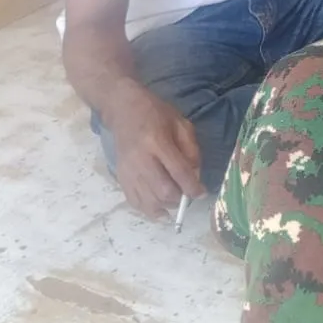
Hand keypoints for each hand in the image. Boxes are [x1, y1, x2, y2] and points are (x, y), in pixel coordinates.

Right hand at [103, 82, 203, 219]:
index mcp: (157, 142)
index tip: (202, 194)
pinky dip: (148, 210)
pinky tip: (160, 212)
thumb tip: (196, 175)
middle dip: (180, 199)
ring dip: (166, 207)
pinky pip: (134, 201)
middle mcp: (141, 160)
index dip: (193, 187)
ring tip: (176, 203)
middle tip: (188, 196)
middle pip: (163, 191)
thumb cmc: (155, 114)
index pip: (178, 172)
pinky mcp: (120, 177)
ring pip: (148, 200)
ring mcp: (128, 171)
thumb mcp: (181, 123)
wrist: (123, 110)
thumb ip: (191, 149)